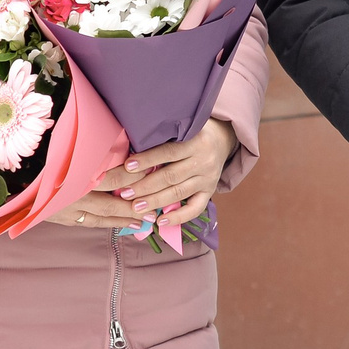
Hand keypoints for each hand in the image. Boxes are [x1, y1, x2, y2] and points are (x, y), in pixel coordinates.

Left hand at [58, 120, 237, 233]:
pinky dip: (178, 217)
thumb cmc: (192, 131)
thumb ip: (162, 136)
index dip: (147, 160)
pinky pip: (195, 208)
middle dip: (145, 186)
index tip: (127, 166)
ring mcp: (208, 178)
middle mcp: (204, 160)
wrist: (223, 138)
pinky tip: (160, 222)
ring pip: (179, 193)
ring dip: (155, 201)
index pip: (168, 152)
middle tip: (125, 193)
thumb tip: (129, 146)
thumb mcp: (182, 127)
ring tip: (135, 208)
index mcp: (196, 141)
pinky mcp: (210, 191)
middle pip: (171, 176)